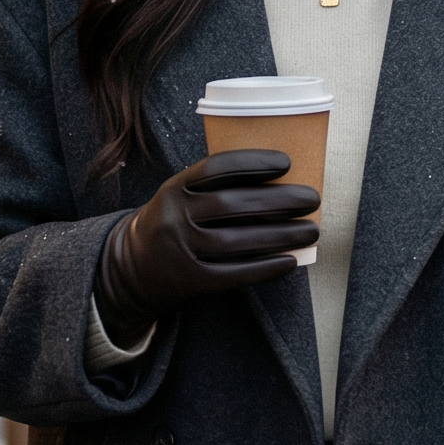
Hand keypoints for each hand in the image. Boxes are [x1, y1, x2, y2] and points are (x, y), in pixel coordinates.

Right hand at [95, 150, 318, 345]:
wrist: (130, 269)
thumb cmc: (173, 224)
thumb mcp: (181, 197)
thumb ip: (215, 187)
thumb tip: (278, 182)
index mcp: (174, 188)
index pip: (216, 168)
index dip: (254, 163)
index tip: (287, 163)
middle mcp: (175, 217)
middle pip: (233, 205)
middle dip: (279, 200)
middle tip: (312, 198)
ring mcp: (180, 250)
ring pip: (237, 241)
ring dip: (281, 235)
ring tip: (311, 231)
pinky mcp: (190, 281)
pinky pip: (234, 274)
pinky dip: (265, 268)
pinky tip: (289, 261)